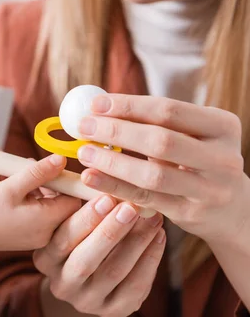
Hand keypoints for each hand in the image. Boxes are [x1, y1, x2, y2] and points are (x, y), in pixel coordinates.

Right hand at [0, 154, 80, 254]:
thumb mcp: (11, 185)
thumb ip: (39, 172)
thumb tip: (62, 159)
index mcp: (46, 221)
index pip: (75, 200)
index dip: (70, 182)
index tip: (58, 168)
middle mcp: (47, 235)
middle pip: (66, 206)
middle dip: (56, 186)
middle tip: (39, 171)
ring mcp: (38, 239)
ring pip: (54, 211)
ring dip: (45, 194)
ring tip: (26, 181)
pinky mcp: (28, 239)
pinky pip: (43, 219)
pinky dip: (37, 204)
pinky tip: (21, 194)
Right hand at [34, 195, 165, 316]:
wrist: (84, 281)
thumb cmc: (77, 236)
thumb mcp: (64, 221)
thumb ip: (68, 201)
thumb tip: (78, 170)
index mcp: (45, 259)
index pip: (62, 240)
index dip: (85, 219)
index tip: (106, 196)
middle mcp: (62, 284)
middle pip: (86, 260)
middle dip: (110, 231)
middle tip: (131, 207)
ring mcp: (87, 301)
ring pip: (114, 272)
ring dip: (137, 242)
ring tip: (153, 217)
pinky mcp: (113, 311)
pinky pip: (135, 287)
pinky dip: (150, 260)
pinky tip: (159, 237)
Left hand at [76, 94, 248, 242]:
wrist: (232, 209)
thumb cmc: (199, 161)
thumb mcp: (192, 136)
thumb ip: (155, 123)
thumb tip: (99, 108)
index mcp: (222, 126)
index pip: (169, 110)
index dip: (128, 105)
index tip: (96, 104)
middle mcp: (223, 157)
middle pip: (161, 140)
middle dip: (116, 131)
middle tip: (84, 126)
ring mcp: (209, 189)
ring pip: (152, 174)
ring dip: (112, 161)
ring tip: (84, 152)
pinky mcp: (191, 213)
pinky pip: (145, 198)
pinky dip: (114, 186)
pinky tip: (90, 177)